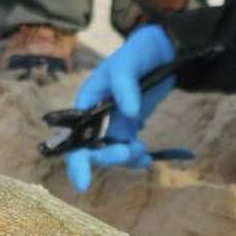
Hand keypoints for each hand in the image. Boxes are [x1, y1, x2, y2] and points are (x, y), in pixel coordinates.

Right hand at [64, 23, 176, 192]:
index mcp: (86, 101)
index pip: (73, 136)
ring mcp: (112, 123)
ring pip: (110, 153)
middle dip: (107, 157)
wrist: (161, 51)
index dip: (76, 161)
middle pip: (91, 150)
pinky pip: (127, 151)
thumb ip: (125, 84)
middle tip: (128, 151)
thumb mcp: (129, 61)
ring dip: (124, 159)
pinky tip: (147, 158)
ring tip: (143, 152)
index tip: (83, 184)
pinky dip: (136, 159)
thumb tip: (130, 113)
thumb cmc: (139, 52)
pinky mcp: (129, 127)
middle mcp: (94, 116)